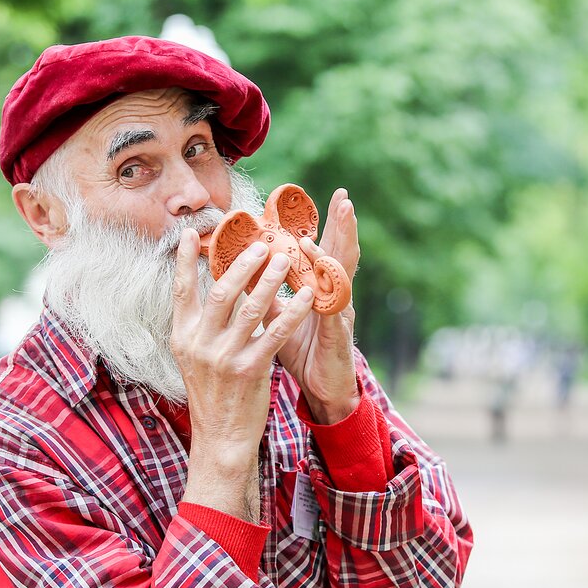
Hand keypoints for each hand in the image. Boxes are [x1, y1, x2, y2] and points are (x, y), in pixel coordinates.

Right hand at [172, 229, 314, 519]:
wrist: (221, 438)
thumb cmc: (213, 393)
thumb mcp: (195, 357)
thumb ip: (201, 326)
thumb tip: (212, 288)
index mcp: (182, 337)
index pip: (180, 291)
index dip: (182, 260)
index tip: (187, 232)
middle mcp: (199, 344)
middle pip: (220, 292)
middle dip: (242, 263)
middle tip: (262, 242)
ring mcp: (223, 358)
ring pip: (250, 308)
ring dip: (271, 279)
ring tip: (287, 257)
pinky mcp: (249, 370)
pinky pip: (275, 332)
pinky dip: (293, 311)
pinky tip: (309, 296)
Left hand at [266, 188, 360, 423]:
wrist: (324, 391)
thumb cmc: (305, 353)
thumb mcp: (279, 321)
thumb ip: (266, 298)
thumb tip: (242, 279)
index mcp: (320, 290)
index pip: (324, 251)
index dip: (328, 226)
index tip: (331, 198)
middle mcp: (334, 296)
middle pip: (340, 253)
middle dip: (343, 224)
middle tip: (345, 196)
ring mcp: (339, 312)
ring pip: (341, 271)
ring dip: (341, 243)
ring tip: (343, 217)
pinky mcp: (339, 331)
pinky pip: (336, 303)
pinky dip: (332, 284)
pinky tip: (329, 268)